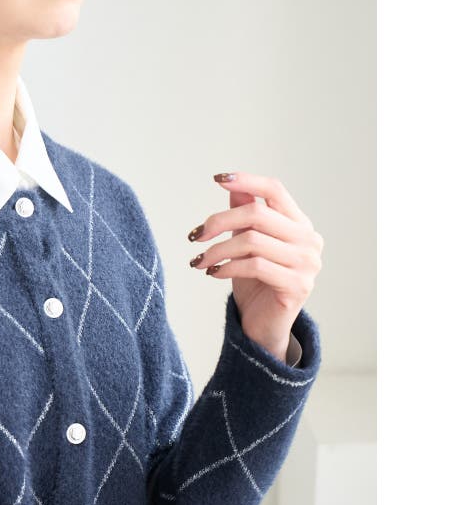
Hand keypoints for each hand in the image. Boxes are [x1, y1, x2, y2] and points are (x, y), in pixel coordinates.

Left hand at [187, 172, 323, 360]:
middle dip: (218, 222)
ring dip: (217, 250)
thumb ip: (245, 215)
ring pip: (251, 241)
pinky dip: (226, 267)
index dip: (247, 181)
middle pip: (257, 215)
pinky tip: (212, 272)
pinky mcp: (297, 285)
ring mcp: (307, 263)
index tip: (218, 179)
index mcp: (299, 223)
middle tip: (195, 236)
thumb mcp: (246, 244)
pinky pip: (254, 266)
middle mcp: (309, 240)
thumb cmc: (255, 282)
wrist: (264, 326)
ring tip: (199, 260)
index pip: (275, 190)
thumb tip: (232, 186)